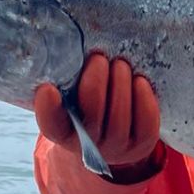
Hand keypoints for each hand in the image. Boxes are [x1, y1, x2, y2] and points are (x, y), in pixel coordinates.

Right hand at [34, 53, 161, 171]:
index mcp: (62, 132)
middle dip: (96, 82)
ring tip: (120, 63)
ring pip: (119, 118)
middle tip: (98, 57)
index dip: (48, 109)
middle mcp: (88, 144)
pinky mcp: (142, 145)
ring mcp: (116, 147)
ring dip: (120, 84)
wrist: (112, 137)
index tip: (47, 88)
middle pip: (91, 115)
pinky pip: (146, 123)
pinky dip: (144, 98)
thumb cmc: (86, 105)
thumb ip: (68, 80)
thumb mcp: (71, 96)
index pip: (51, 125)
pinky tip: (139, 80)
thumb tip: (71, 47)